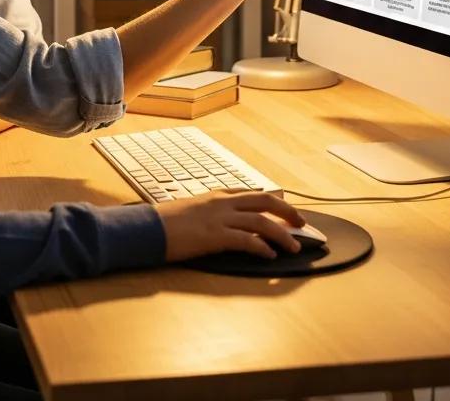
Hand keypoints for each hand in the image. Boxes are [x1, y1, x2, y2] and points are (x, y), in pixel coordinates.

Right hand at [158, 191, 305, 261]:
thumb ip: (210, 213)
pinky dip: (263, 248)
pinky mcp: (215, 236)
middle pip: (265, 201)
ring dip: (282, 234)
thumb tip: (223, 224)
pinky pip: (247, 240)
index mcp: (216, 196)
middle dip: (287, 212)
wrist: (147, 227)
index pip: (252, 194)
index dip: (273, 202)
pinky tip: (271, 256)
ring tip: (294, 247)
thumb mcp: (191, 211)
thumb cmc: (165, 222)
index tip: (286, 210)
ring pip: (261, 221)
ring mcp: (219, 218)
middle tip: (302, 224)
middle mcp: (222, 202)